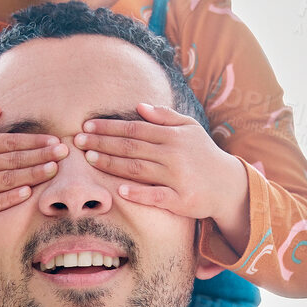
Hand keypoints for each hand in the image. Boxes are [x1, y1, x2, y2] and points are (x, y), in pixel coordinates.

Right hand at [0, 104, 65, 232]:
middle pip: (11, 160)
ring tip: (53, 169)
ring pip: (6, 180)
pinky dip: (10, 197)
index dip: (31, 141)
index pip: (6, 142)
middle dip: (39, 155)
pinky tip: (28, 192)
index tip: (53, 140)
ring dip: (31, 174)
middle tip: (63, 152)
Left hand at [74, 103, 245, 222]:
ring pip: (137, 170)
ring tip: (88, 159)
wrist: (228, 184)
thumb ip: (164, 116)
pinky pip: (156, 196)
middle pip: (131, 148)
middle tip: (77, 141)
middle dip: (101, 143)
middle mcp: (174, 154)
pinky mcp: (181, 199)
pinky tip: (120, 190)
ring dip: (111, 164)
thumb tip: (138, 106)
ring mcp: (177, 177)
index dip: (108, 127)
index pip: (134, 129)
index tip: (86, 126)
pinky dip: (138, 193)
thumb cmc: (203, 154)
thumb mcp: (189, 129)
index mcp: (173, 136)